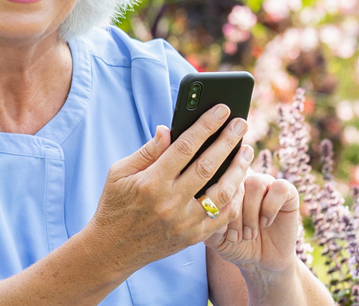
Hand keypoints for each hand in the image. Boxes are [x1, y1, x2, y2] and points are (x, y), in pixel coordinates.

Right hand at [83, 105, 253, 277]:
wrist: (112, 250)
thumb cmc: (114, 205)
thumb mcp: (119, 172)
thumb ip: (147, 151)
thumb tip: (168, 129)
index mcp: (151, 182)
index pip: (184, 147)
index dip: (205, 126)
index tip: (221, 110)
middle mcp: (169, 202)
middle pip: (207, 166)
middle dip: (228, 141)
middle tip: (242, 123)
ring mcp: (183, 222)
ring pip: (221, 192)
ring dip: (238, 169)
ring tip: (246, 151)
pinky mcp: (192, 238)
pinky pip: (222, 217)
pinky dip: (234, 198)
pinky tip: (239, 182)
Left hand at [204, 170, 301, 272]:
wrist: (260, 262)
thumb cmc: (233, 245)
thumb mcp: (214, 235)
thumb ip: (207, 218)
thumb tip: (206, 203)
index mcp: (224, 181)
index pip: (217, 177)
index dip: (218, 205)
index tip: (220, 232)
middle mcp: (245, 177)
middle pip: (235, 180)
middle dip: (233, 214)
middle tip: (234, 238)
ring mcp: (266, 182)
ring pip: (254, 183)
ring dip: (250, 214)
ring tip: (249, 235)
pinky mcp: (288, 192)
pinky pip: (279, 188)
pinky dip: (270, 208)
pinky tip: (265, 223)